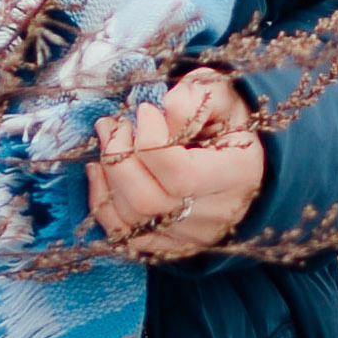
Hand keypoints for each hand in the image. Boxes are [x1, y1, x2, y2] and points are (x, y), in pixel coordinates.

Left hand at [87, 66, 265, 257]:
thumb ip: (193, 97)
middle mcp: (217, 214)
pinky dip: (102, 202)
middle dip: (118, 157)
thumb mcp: (220, 94)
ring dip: (108, 175)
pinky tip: (99, 170)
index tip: (145, 110)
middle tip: (115, 125)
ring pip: (132, 218)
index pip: (181, 174)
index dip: (151, 140)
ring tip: (108, 138)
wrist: (238, 154)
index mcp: (238, 175)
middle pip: (150, 201)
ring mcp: (192, 235)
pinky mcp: (170, 243)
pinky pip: (124, 234)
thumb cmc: (226, 118)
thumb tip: (160, 113)